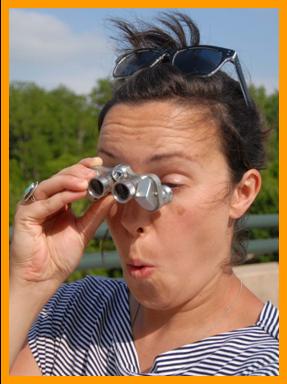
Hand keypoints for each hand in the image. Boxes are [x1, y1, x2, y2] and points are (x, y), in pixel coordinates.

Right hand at [10, 157, 114, 285]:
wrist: (42, 279)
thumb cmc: (59, 257)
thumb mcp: (84, 231)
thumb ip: (96, 213)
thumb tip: (112, 196)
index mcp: (58, 202)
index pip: (71, 179)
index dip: (83, 168)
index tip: (99, 163)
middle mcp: (45, 201)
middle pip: (60, 177)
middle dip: (79, 172)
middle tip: (95, 171)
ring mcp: (34, 207)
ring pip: (50, 185)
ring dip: (70, 181)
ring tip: (88, 181)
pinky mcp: (25, 216)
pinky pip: (44, 203)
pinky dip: (61, 197)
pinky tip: (77, 193)